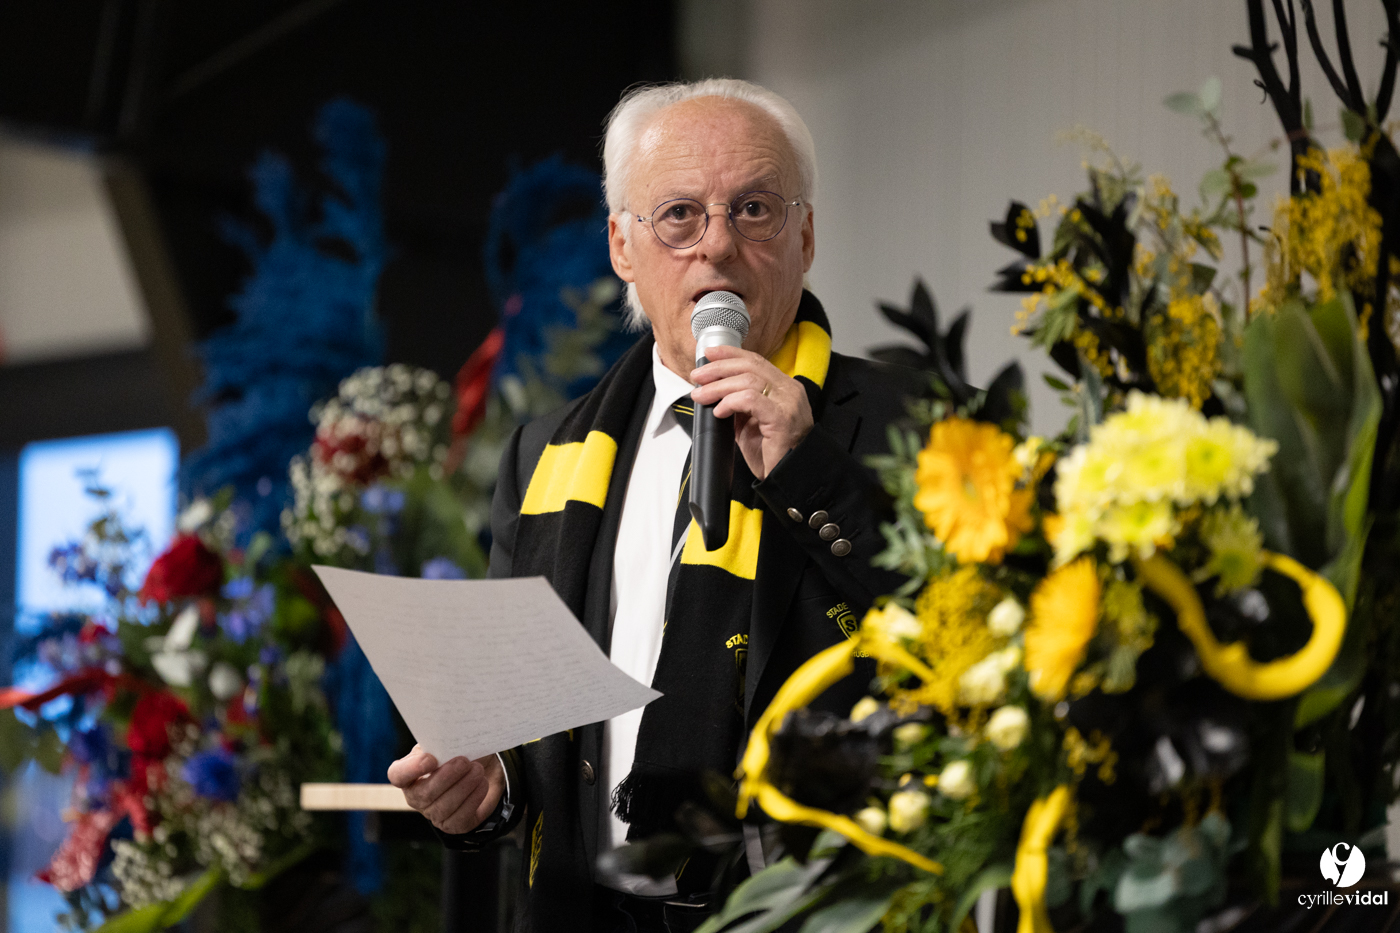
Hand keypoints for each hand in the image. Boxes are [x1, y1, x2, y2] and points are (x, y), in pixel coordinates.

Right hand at [387, 744, 504, 834]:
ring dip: (464, 786)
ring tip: (478, 770)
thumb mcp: (448, 743)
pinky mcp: (452, 824)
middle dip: (447, 777)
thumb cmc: (459, 753)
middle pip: (424, 794)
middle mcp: (416, 796)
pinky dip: (473, 798)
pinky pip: (460, 817)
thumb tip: (446, 738)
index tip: (431, 759)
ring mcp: (433, 813)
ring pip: (444, 806)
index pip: (397, 775)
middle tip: (465, 761)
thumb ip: (441, 741)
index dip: (411, 769)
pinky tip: (482, 784)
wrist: (484, 768)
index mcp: (409, 773)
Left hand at [691, 344, 813, 479]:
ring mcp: (788, 403)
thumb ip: (739, 404)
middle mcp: (789, 391)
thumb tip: (714, 390)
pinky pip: (751, 400)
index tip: (709, 353)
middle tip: (697, 377)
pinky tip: (720, 410)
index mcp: (784, 388)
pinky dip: (731, 402)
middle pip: (751, 366)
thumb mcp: (751, 423)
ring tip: (701, 396)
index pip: (756, 361)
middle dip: (719, 368)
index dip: (731, 354)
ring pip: (748, 380)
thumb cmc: (773, 453)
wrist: (787, 477)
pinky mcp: (782, 418)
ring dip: (719, 386)